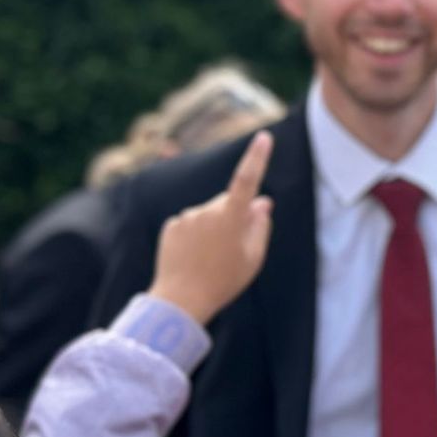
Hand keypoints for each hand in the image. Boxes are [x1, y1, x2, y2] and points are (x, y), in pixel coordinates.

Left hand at [147, 132, 272, 324]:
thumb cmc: (223, 281)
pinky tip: (194, 257)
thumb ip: (260, 226)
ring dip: (213, 228)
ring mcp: (187, 217)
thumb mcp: (253, 258)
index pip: (247, 180)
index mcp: (231, 217)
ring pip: (208, 214)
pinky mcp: (172, 226)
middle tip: (234, 249)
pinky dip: (195, 235)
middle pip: (228, 203)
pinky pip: (190, 224)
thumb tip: (262, 202)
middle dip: (234, 216)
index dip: (257, 157)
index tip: (265, 136)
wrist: (180, 300)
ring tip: (210, 259)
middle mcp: (207, 210)